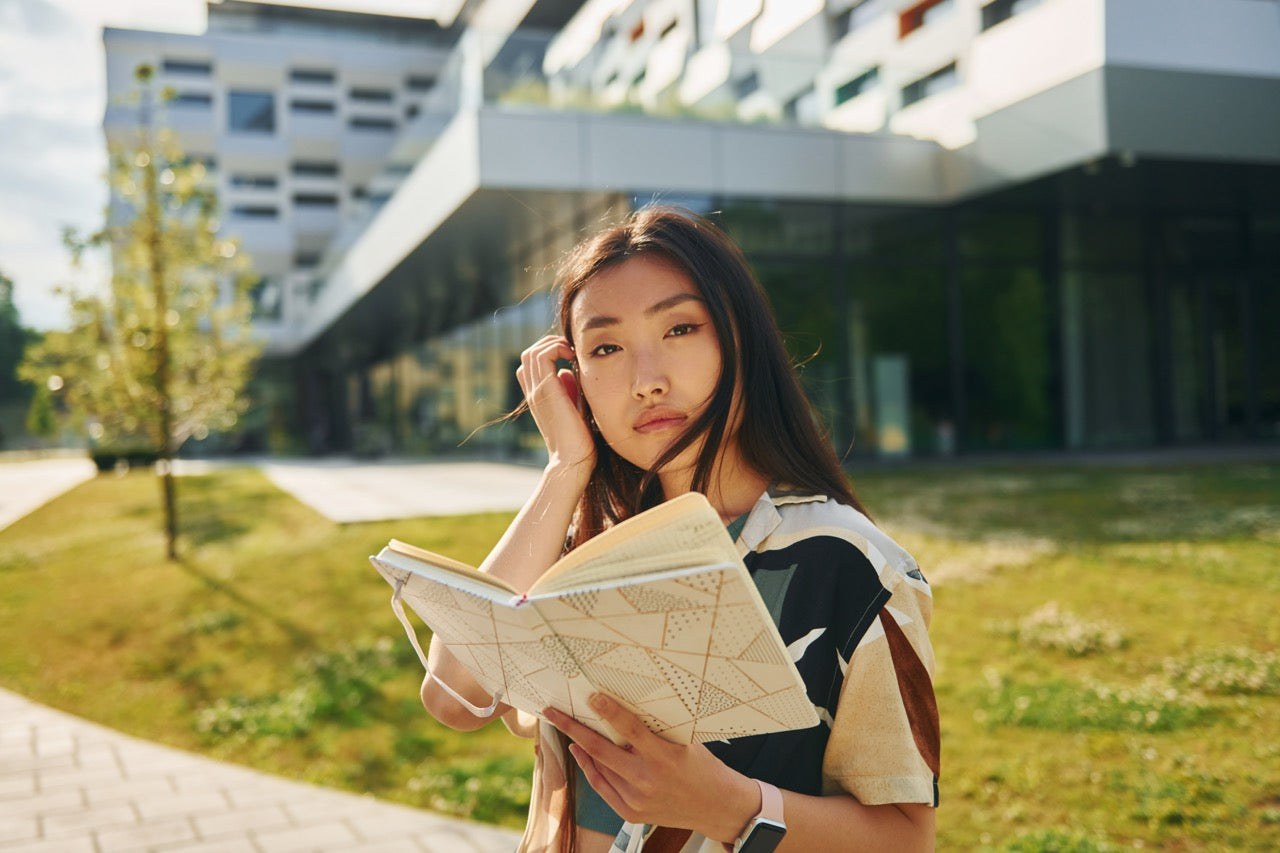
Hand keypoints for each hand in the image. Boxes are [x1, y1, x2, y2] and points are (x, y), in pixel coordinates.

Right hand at [516, 335, 595, 471]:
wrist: (572, 461)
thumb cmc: (578, 440)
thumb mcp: (573, 408)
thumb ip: (568, 389)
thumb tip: (566, 372)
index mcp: (538, 397)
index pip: (531, 364)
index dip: (549, 353)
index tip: (571, 357)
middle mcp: (532, 392)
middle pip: (529, 354)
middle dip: (551, 344)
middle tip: (572, 352)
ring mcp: (536, 391)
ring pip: (532, 352)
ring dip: (553, 344)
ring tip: (572, 352)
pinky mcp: (545, 391)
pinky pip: (542, 356)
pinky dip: (557, 348)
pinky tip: (573, 357)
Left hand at [544, 694, 757, 842]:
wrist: (715, 806)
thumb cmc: (702, 767)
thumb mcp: (685, 741)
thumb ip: (656, 729)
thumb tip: (624, 706)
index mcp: (664, 757)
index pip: (630, 729)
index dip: (609, 712)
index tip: (591, 696)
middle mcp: (647, 779)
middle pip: (601, 750)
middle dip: (573, 728)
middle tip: (554, 712)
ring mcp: (637, 799)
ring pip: (598, 767)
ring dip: (580, 746)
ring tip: (566, 726)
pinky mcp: (631, 812)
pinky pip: (602, 785)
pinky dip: (589, 767)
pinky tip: (580, 752)